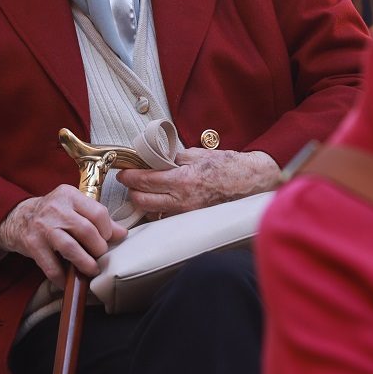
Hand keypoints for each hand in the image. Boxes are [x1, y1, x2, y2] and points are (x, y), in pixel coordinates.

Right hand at [0, 185, 127, 283]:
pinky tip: (68, 280)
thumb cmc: (52, 213)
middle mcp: (56, 208)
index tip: (107, 240)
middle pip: (87, 231)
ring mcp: (43, 226)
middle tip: (100, 256)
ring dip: (85, 264)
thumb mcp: (73, 207)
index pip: (98, 213)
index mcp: (69, 195)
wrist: (17, 217)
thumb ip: (97, 218)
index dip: (107, 230)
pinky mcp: (32, 244)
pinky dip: (62, 277)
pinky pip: (52, 266)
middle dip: (98, 248)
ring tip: (91, 270)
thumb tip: (122, 233)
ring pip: (71, 249)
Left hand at [117, 149, 280, 216]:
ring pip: (152, 212)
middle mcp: (182, 201)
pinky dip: (158, 210)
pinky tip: (158, 200)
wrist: (249, 181)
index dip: (129, 177)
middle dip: (132, 191)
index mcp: (182, 181)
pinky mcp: (192, 219)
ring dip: (143, 201)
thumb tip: (155, 157)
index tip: (123, 173)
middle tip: (129, 182)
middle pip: (143, 201)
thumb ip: (174, 157)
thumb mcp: (197, 154)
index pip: (145, 181)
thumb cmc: (227, 166)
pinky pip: (167, 217)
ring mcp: (186, 213)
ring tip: (142, 190)